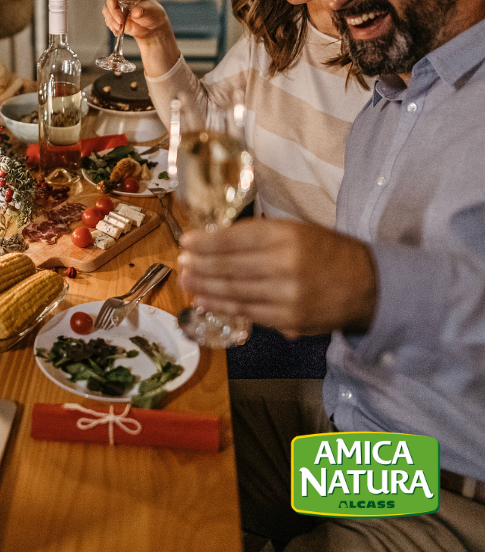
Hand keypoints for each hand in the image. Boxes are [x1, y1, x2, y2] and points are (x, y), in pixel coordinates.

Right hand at [101, 0, 181, 77]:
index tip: (114, 4)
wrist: (153, 27)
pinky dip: (112, 27)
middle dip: (113, 12)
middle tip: (120, 21)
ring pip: (107, 12)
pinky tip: (118, 32)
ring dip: (111, 21)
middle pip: (109, 1)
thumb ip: (143, 11)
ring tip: (120, 28)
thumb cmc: (153, 14)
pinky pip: (109, 22)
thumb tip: (136, 12)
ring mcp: (117, 9)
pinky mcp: (115, 19)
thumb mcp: (151, 11)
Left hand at [177, 218, 377, 338]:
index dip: (206, 242)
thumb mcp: (297, 231)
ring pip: (234, 292)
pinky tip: (204, 301)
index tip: (186, 242)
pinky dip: (222, 306)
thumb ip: (260, 236)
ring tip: (186, 281)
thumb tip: (216, 242)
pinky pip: (247, 313)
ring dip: (204, 287)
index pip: (235, 238)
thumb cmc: (327, 252)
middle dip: (200, 265)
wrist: (369, 286)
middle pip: (229, 266)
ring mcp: (286, 295)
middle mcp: (285, 264)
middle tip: (181, 263)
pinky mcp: (289, 320)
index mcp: (287, 235)